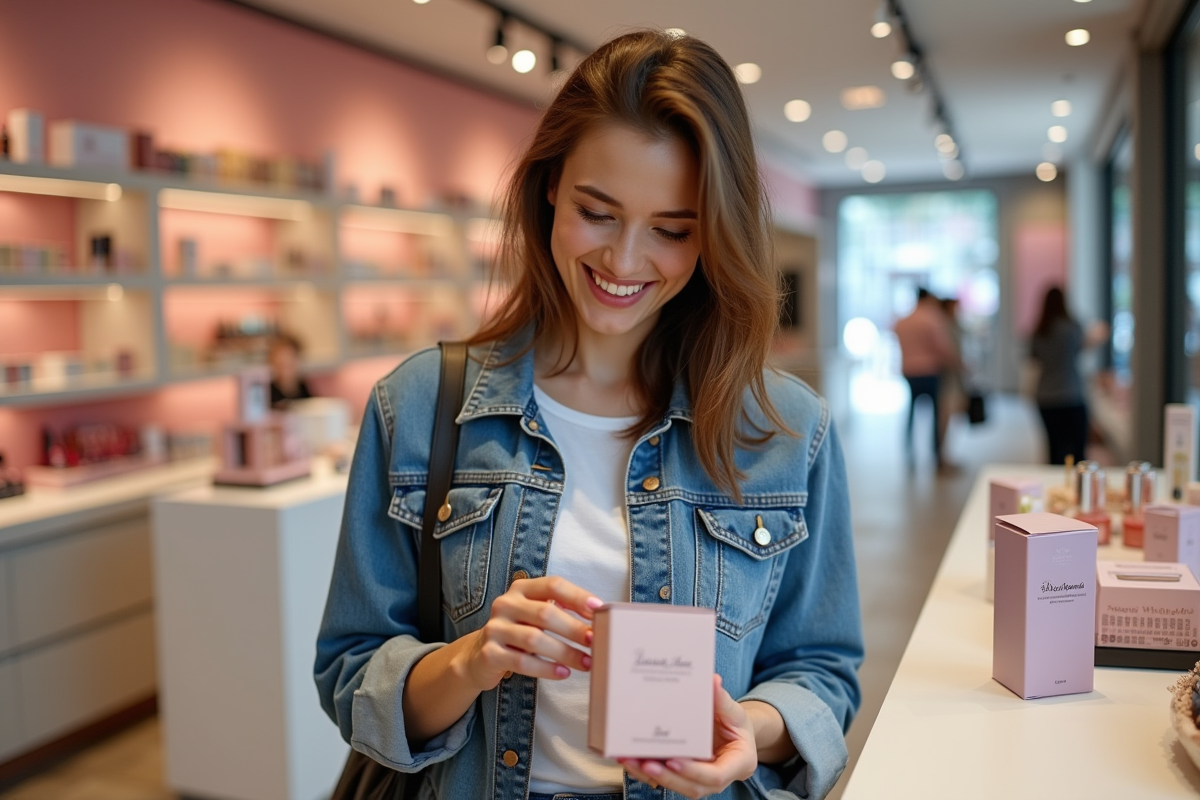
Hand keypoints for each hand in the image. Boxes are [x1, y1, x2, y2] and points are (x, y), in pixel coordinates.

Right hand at [456, 575, 601, 690]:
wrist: (479, 657)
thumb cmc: (519, 633)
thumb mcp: (535, 615)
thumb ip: (560, 610)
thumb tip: (598, 617)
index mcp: (521, 589)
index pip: (553, 585)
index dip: (578, 596)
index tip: (599, 610)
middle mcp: (505, 604)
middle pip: (545, 613)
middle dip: (574, 628)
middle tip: (596, 641)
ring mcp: (495, 629)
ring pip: (535, 639)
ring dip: (565, 652)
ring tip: (586, 663)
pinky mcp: (490, 654)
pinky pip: (523, 662)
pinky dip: (547, 669)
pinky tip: (564, 673)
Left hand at [619, 675, 758, 798]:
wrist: (734, 734)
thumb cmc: (736, 723)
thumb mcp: (734, 711)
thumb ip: (723, 700)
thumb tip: (713, 681)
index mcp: (738, 764)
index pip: (715, 776)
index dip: (693, 771)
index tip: (673, 761)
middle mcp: (719, 779)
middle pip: (693, 787)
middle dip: (667, 777)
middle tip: (646, 763)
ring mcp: (701, 781)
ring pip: (677, 786)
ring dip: (652, 775)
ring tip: (630, 760)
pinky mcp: (685, 777)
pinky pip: (667, 779)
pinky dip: (647, 772)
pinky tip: (630, 759)